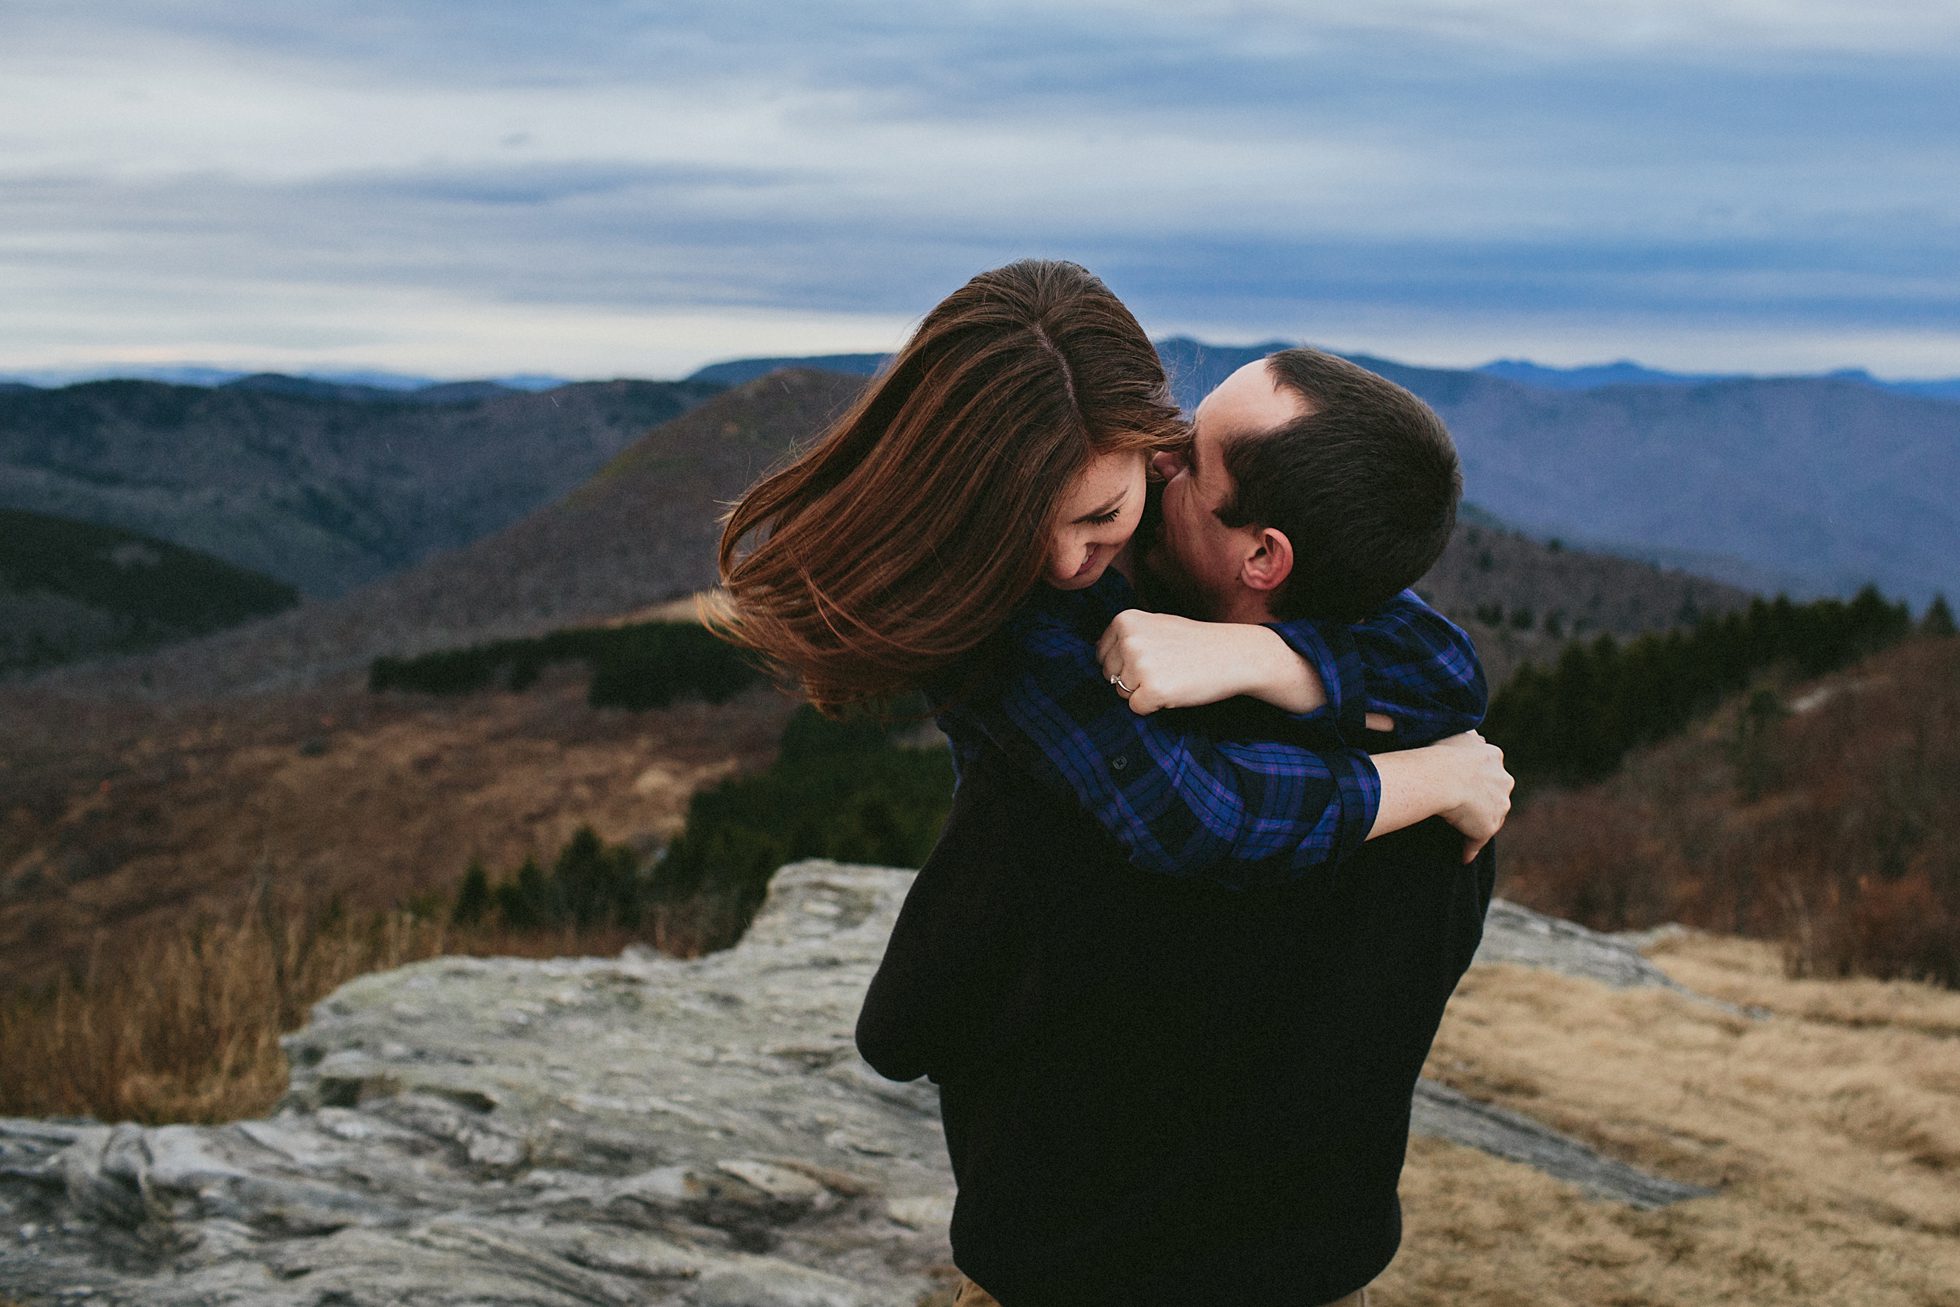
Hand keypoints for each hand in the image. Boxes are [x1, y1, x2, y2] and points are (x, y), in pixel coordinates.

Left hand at [1097, 609, 1257, 714]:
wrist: (1234, 654)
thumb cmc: (1194, 642)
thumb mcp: (1154, 624)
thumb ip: (1125, 636)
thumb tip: (1096, 652)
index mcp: (1124, 620)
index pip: (1102, 656)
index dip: (1126, 663)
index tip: (1154, 656)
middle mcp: (1128, 639)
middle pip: (1110, 676)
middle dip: (1133, 679)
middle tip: (1166, 667)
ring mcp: (1139, 664)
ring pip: (1122, 693)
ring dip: (1145, 691)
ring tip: (1173, 675)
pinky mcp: (1153, 689)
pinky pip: (1137, 708)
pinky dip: (1155, 706)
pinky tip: (1176, 689)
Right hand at [1432, 730, 1512, 862]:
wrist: (1442, 776)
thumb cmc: (1441, 753)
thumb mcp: (1458, 733)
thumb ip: (1469, 734)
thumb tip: (1476, 736)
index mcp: (1494, 756)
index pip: (1491, 767)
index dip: (1477, 774)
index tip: (1464, 778)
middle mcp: (1503, 780)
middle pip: (1497, 792)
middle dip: (1484, 797)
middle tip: (1462, 802)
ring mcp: (1498, 805)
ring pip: (1491, 816)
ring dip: (1479, 822)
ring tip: (1461, 829)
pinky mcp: (1487, 827)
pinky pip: (1477, 841)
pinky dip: (1470, 848)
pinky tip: (1463, 857)